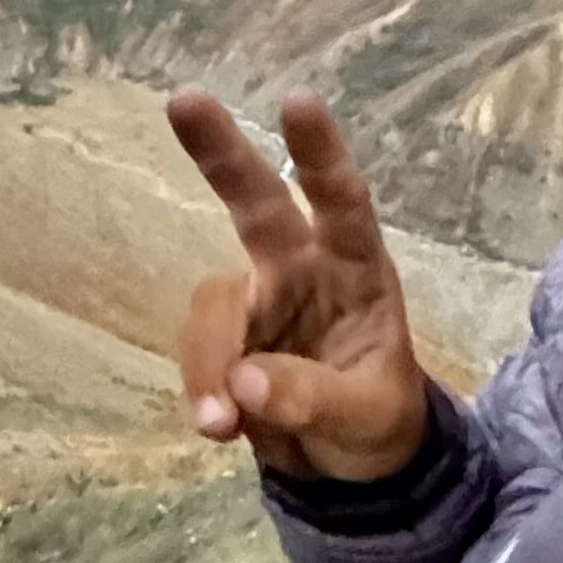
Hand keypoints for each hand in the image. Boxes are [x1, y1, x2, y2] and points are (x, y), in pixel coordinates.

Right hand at [164, 89, 431, 482]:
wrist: (350, 463)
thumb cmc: (379, 418)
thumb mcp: (367, 417)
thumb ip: (313, 397)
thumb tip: (244, 382)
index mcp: (357, 267)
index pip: (343, 202)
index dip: (320, 153)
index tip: (297, 100)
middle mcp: (302, 266)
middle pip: (255, 201)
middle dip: (220, 153)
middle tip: (183, 99)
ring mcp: (258, 298)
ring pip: (213, 303)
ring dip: (208, 357)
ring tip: (220, 422)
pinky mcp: (225, 338)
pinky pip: (197, 350)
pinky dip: (199, 386)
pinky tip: (216, 427)